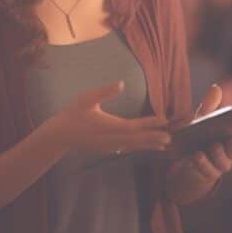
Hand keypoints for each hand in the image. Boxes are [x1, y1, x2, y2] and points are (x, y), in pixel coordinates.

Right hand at [48, 81, 170, 154]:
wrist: (61, 134)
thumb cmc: (73, 114)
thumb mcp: (86, 98)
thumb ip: (104, 91)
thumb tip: (121, 83)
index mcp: (108, 125)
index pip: (133, 126)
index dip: (149, 123)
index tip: (163, 120)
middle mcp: (111, 139)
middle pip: (137, 139)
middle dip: (153, 137)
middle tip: (170, 136)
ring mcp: (110, 146)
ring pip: (133, 146)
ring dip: (149, 144)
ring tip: (165, 144)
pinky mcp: (108, 149)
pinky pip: (128, 149)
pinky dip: (140, 148)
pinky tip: (148, 147)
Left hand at [167, 84, 231, 204]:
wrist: (188, 159)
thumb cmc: (199, 136)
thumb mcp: (201, 120)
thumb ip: (209, 106)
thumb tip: (216, 87)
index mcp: (227, 142)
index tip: (229, 132)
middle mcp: (226, 156)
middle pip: (230, 156)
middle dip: (223, 150)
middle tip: (214, 142)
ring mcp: (217, 167)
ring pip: (222, 166)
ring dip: (212, 158)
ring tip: (199, 151)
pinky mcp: (206, 175)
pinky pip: (207, 173)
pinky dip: (201, 164)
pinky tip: (194, 155)